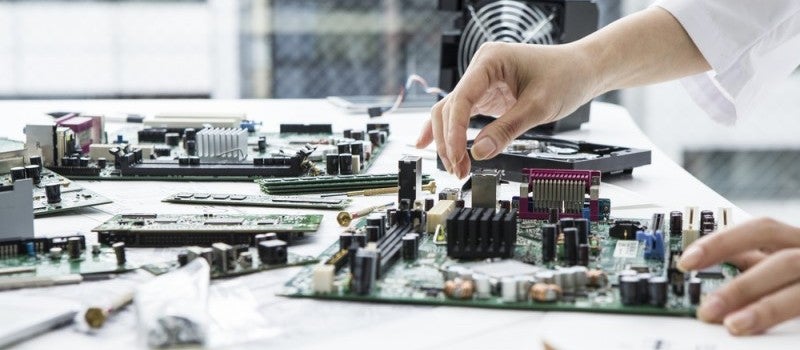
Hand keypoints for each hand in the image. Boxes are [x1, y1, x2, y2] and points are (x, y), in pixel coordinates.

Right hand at [415, 42, 597, 177]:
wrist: (582, 70)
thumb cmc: (565, 77)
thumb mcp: (538, 107)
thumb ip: (507, 130)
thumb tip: (478, 153)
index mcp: (490, 60)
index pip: (461, 97)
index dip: (454, 130)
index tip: (456, 156)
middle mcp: (481, 68)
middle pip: (450, 107)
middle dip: (449, 140)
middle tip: (458, 170)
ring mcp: (481, 81)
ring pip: (451, 112)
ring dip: (449, 140)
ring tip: (456, 168)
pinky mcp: (486, 94)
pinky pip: (461, 113)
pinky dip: (450, 131)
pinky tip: (428, 144)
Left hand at [678, 217, 799, 334]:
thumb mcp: (785, 261)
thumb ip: (756, 261)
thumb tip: (709, 264)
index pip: (761, 229)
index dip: (722, 242)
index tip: (687, 261)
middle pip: (783, 262)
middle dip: (741, 286)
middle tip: (707, 309)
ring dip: (766, 309)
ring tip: (734, 325)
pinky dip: (792, 327)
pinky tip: (769, 339)